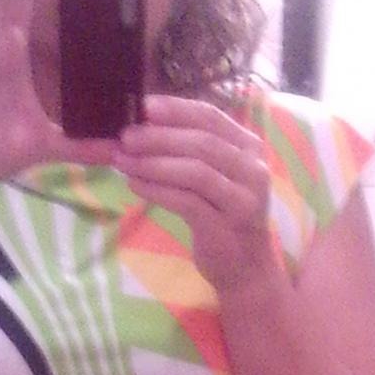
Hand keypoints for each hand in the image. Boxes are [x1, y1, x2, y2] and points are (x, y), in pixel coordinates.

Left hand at [114, 96, 277, 295]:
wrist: (246, 269)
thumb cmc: (222, 217)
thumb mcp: (211, 178)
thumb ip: (187, 152)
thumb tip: (140, 127)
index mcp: (248, 148)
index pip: (210, 117)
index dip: (176, 109)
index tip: (142, 105)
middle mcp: (252, 169)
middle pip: (201, 142)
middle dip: (158, 137)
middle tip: (124, 136)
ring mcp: (243, 198)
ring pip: (195, 170)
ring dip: (153, 163)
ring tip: (122, 161)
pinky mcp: (226, 226)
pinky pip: (187, 201)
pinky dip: (158, 191)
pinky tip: (135, 186)